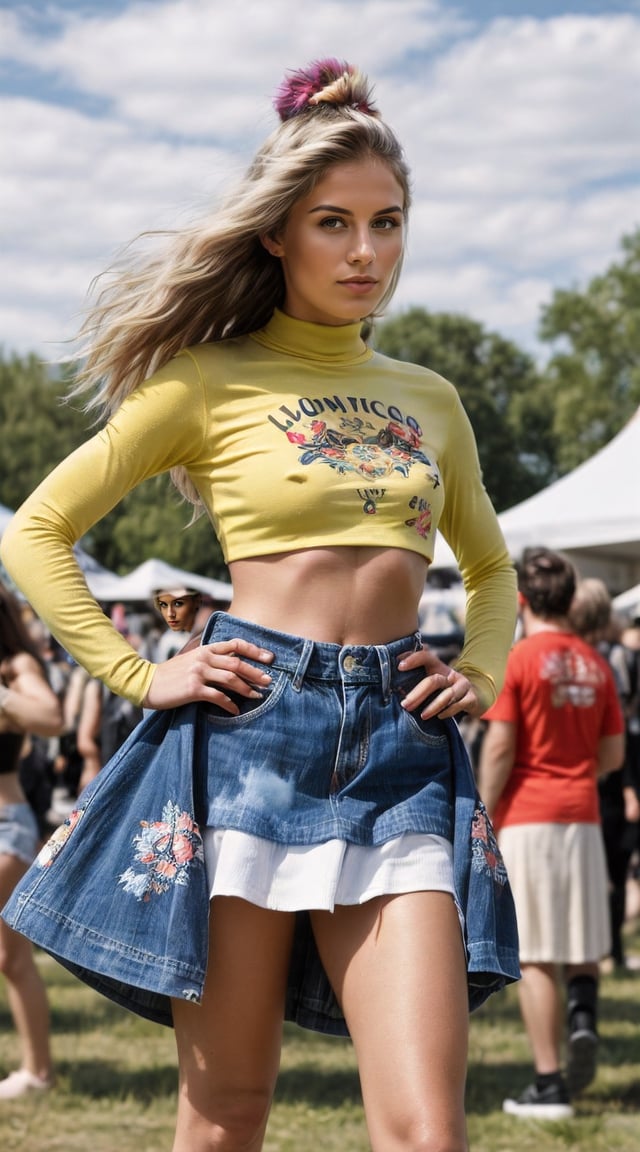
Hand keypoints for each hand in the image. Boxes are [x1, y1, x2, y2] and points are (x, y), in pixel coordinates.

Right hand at [143, 638, 274, 712]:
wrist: (147, 683)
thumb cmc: (171, 674)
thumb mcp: (191, 659)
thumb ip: (209, 658)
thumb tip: (233, 664)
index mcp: (205, 648)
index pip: (235, 644)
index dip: (254, 650)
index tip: (270, 658)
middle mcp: (203, 658)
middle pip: (237, 663)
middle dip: (255, 672)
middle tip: (269, 681)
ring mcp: (198, 672)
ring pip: (230, 679)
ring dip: (246, 689)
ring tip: (257, 696)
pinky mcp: (193, 688)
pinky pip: (217, 696)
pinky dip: (229, 704)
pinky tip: (235, 710)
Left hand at [396, 644, 480, 718]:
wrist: (474, 696)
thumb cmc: (444, 689)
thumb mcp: (431, 680)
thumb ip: (414, 678)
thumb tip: (391, 678)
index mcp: (437, 667)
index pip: (426, 657)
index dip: (413, 659)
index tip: (399, 667)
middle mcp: (450, 674)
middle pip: (434, 681)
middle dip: (418, 694)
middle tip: (405, 705)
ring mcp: (462, 685)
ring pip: (447, 695)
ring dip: (433, 706)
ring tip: (422, 716)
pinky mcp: (471, 698)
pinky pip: (459, 704)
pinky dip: (449, 711)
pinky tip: (439, 717)